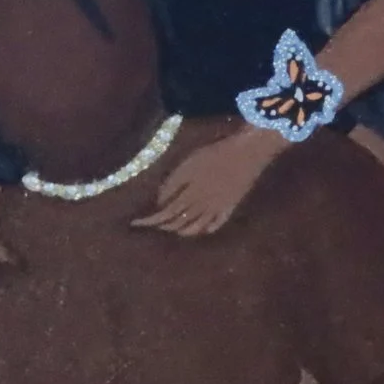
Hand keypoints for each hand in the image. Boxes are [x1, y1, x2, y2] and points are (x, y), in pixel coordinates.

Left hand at [133, 128, 285, 236]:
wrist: (249, 152)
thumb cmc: (217, 154)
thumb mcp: (189, 165)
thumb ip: (173, 185)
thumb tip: (160, 204)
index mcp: (189, 197)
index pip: (164, 215)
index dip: (149, 220)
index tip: (134, 223)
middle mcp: (202, 208)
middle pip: (178, 223)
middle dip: (162, 226)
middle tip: (152, 224)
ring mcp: (218, 209)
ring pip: (196, 228)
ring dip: (182, 231)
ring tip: (173, 230)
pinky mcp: (231, 206)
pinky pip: (217, 224)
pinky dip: (207, 230)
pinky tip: (202, 230)